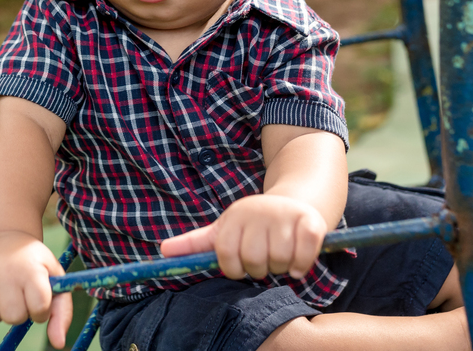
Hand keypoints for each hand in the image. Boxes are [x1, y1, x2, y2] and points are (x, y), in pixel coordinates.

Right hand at [0, 231, 73, 347]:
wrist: (6, 238)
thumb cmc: (34, 265)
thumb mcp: (55, 279)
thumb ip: (62, 312)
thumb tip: (58, 344)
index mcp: (31, 269)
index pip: (39, 307)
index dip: (40, 311)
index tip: (38, 300)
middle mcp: (5, 270)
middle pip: (12, 316)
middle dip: (19, 314)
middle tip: (19, 297)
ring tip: (2, 299)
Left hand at [159, 194, 327, 280]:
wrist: (293, 203)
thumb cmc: (253, 224)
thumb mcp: (223, 230)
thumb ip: (195, 242)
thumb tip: (163, 251)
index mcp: (235, 216)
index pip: (227, 256)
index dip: (234, 269)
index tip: (241, 266)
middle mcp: (258, 211)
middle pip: (254, 261)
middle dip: (260, 269)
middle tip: (264, 260)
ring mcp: (285, 215)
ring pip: (280, 261)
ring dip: (281, 268)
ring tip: (280, 257)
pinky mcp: (310, 221)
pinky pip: (305, 254)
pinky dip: (302, 264)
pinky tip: (297, 263)